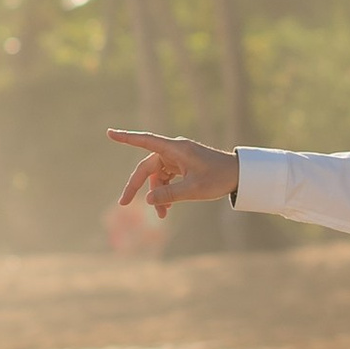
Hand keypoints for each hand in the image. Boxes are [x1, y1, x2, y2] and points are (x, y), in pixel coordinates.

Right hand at [108, 127, 235, 215]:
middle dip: (137, 187)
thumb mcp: (193, 190)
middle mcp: (174, 151)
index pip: (145, 141)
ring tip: (163, 215)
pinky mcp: (183, 166)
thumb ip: (169, 194)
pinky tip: (168, 208)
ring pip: (158, 177)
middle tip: (124, 204)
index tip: (109, 133)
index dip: (126, 138)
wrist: (240, 176)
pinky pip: (168, 179)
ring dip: (156, 194)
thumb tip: (147, 199)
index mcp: (175, 149)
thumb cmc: (219, 178)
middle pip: (147, 168)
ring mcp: (179, 158)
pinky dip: (166, 192)